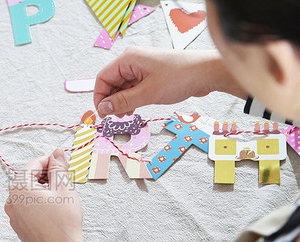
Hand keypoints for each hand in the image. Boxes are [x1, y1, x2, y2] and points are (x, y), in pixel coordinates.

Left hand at [4, 149, 102, 241]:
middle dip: (45, 175)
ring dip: (41, 189)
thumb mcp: (64, 187)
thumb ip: (58, 167)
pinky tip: (52, 208)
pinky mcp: (18, 227)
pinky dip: (37, 203)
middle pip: (28, 178)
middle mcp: (11, 200)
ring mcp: (13, 215)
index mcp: (19, 187)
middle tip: (63, 177)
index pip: (33, 164)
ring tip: (59, 194)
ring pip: (27, 193)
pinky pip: (26, 208)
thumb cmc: (64, 220)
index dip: (49, 160)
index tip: (61, 161)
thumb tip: (57, 153)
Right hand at [94, 46, 247, 117]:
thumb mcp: (148, 93)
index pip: (103, 78)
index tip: (102, 114)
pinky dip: (130, 99)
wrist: (206, 73)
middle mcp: (132, 61)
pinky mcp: (149, 75)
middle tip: (114, 117)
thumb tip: (103, 108)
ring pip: (121, 87)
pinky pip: (132, 88)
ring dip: (120, 102)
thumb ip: (123, 102)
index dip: (99, 97)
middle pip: (111, 83)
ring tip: (125, 116)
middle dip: (110, 101)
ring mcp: (141, 68)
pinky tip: (133, 110)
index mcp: (128, 59)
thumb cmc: (180, 77)